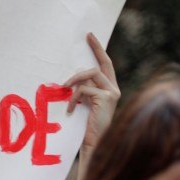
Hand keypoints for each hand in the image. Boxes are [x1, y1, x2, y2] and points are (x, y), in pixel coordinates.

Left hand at [63, 32, 119, 164]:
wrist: (94, 144)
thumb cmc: (86, 126)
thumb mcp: (85, 102)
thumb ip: (84, 88)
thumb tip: (73, 75)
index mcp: (110, 89)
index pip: (106, 65)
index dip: (99, 50)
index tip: (90, 36)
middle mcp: (114, 89)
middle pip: (103, 63)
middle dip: (96, 48)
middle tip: (87, 36)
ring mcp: (112, 93)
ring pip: (90, 73)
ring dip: (74, 79)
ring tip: (64, 89)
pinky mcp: (106, 98)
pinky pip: (84, 89)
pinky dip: (74, 97)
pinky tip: (72, 109)